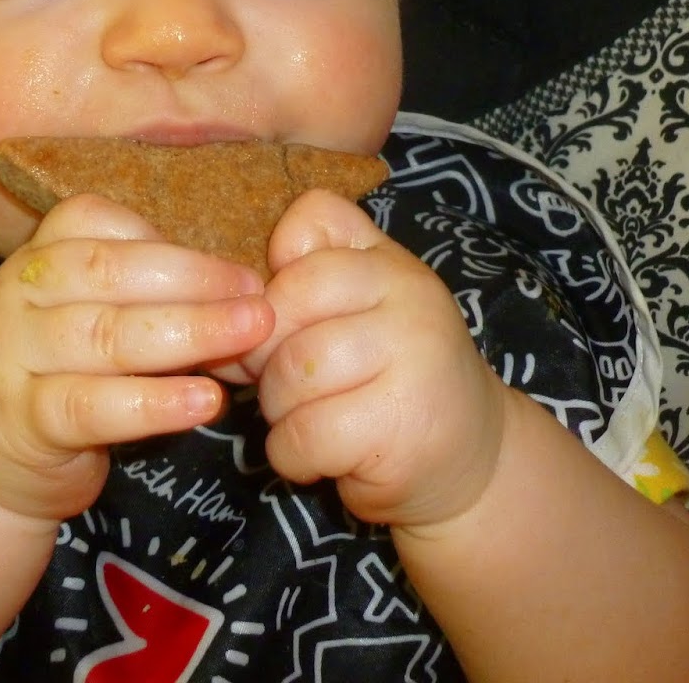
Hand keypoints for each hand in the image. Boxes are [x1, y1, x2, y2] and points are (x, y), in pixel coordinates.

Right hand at [0, 194, 274, 523]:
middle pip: (109, 272)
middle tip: (260, 304)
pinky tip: (204, 401)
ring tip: (246, 340)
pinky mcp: (23, 418)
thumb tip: (241, 288)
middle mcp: (18, 292)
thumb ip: (147, 294)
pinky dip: (154, 402)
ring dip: (188, 334)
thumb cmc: (64, 374)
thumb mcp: (93, 316)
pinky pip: (93, 405)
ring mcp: (13, 354)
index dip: (176, 246)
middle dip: (195, 283)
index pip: (99, 222)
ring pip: (106, 335)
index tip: (242, 273)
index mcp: (40, 253)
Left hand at [228, 190, 510, 531]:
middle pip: (284, 306)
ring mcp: (413, 360)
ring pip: (291, 372)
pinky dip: (294, 455)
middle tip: (283, 386)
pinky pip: (304, 434)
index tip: (284, 326)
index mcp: (391, 262)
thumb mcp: (357, 312)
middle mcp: (411, 298)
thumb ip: (299, 284)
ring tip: (308, 420)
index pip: (308, 228)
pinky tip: (321, 457)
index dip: (274, 281)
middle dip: (263, 356)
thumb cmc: (390, 379)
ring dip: (279, 410)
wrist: (471, 460)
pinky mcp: (401, 426)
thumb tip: (217, 306)